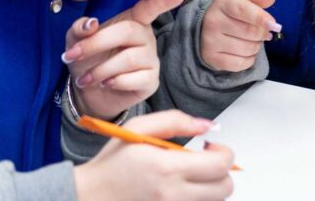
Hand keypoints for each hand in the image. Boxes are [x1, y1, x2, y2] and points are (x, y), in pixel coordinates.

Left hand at [64, 0, 193, 119]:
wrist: (89, 92)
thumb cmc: (88, 59)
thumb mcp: (76, 41)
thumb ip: (80, 28)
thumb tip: (91, 23)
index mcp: (133, 20)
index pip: (151, 6)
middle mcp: (146, 36)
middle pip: (128, 31)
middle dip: (96, 43)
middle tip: (72, 56)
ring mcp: (151, 59)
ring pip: (129, 58)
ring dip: (101, 70)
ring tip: (86, 78)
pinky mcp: (151, 80)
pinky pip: (134, 79)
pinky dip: (114, 82)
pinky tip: (106, 84)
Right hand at [73, 110, 234, 200]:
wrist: (90, 196)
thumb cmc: (113, 164)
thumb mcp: (139, 128)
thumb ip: (176, 120)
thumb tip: (207, 126)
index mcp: (167, 168)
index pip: (221, 165)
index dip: (224, 152)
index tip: (210, 147)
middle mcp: (173, 195)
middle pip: (225, 187)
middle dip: (222, 171)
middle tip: (205, 161)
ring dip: (211, 186)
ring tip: (191, 176)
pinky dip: (198, 198)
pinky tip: (183, 188)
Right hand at [200, 0, 278, 72]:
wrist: (201, 26)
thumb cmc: (227, 12)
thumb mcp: (239, 0)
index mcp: (222, 3)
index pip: (244, 10)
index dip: (261, 18)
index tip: (273, 24)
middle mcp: (213, 22)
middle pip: (250, 32)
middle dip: (263, 34)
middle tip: (265, 33)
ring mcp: (210, 41)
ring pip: (247, 49)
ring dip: (257, 46)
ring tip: (253, 41)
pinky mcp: (211, 58)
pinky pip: (240, 64)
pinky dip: (249, 60)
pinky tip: (246, 53)